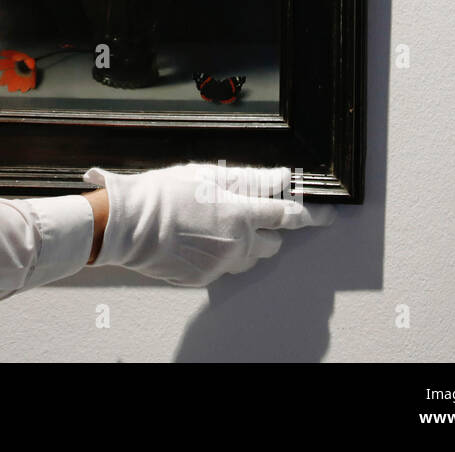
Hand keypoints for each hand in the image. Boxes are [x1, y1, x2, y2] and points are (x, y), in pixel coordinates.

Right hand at [82, 162, 335, 285]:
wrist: (128, 226)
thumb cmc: (163, 195)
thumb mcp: (206, 176)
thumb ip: (248, 180)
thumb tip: (279, 179)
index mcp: (240, 215)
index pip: (288, 216)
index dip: (311, 215)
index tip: (325, 215)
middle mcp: (237, 245)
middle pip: (273, 244)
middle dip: (267, 230)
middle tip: (246, 215)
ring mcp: (221, 265)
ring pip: (248, 258)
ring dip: (243, 244)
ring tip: (214, 225)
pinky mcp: (204, 278)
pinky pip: (223, 267)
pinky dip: (218, 254)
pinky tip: (197, 238)